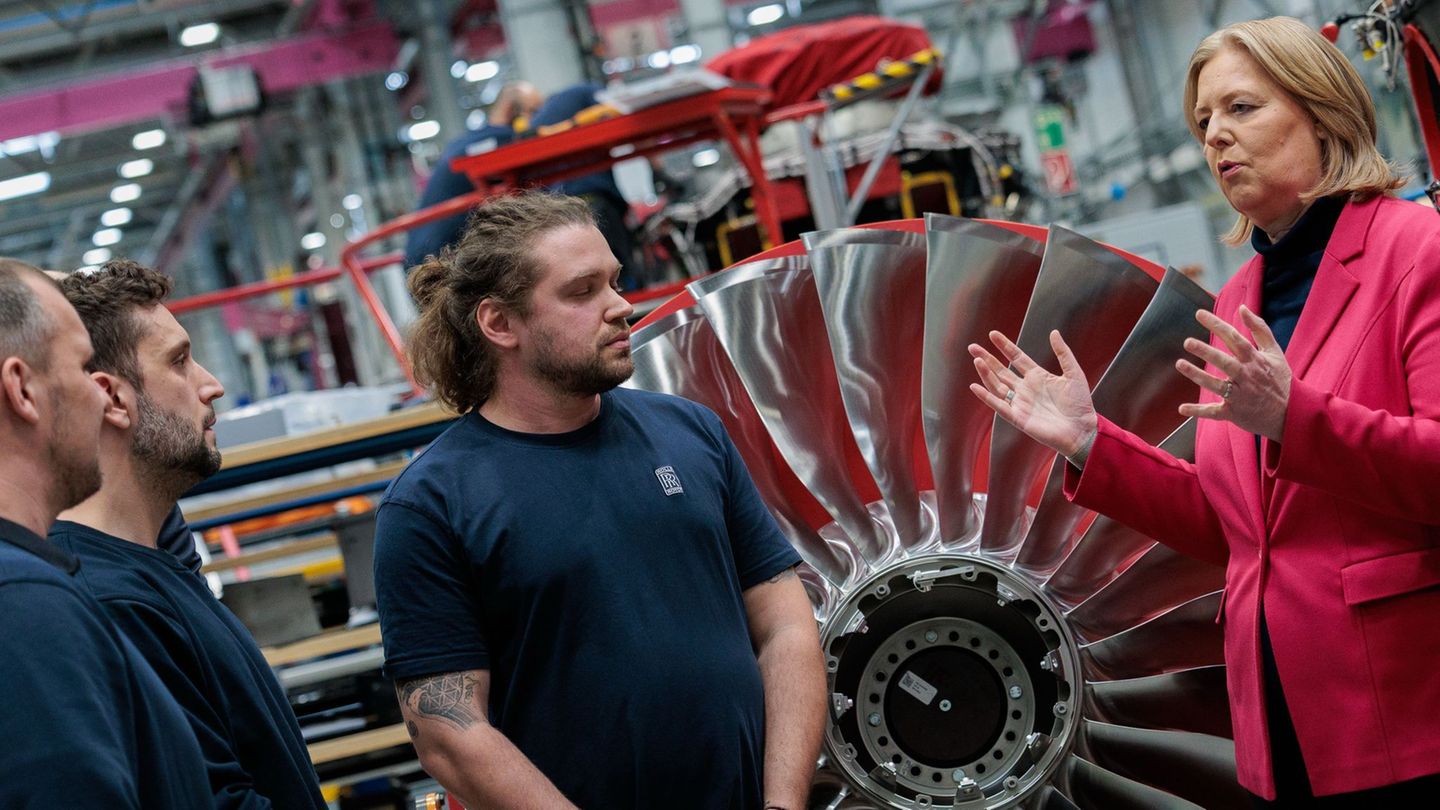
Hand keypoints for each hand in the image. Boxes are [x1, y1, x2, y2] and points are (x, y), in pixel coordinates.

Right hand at [968, 329, 1097, 456]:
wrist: (1082, 430)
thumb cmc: (1080, 404)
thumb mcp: (1074, 373)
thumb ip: (1063, 353)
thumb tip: (1053, 332)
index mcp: (1037, 376)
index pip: (1016, 357)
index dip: (1004, 346)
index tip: (993, 334)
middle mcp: (1025, 389)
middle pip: (1001, 371)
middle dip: (987, 358)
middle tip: (972, 347)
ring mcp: (1020, 403)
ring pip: (997, 386)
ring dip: (986, 374)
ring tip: (977, 360)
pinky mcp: (1018, 418)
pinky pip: (999, 406)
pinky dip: (986, 397)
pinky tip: (976, 386)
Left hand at [1175, 306, 1290, 440]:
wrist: (1291, 413)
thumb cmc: (1279, 379)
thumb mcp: (1274, 352)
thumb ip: (1259, 329)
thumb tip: (1243, 308)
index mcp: (1255, 360)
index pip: (1234, 338)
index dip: (1217, 325)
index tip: (1199, 314)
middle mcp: (1246, 377)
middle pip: (1224, 362)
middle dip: (1206, 352)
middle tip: (1188, 342)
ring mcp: (1239, 395)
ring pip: (1216, 385)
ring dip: (1197, 375)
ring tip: (1180, 364)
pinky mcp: (1233, 412)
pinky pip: (1214, 412)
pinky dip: (1198, 411)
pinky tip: (1181, 408)